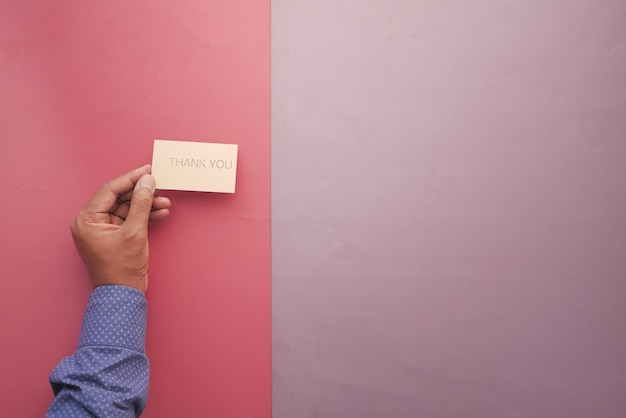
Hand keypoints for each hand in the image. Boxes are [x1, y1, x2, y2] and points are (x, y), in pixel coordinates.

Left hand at [71, 165, 170, 292]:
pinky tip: (160, 212)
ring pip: (126, 208)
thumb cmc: (122, 268)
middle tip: (159, 185)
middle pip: (118, 197)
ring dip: (146, 204)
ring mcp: (103, 229)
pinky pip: (129, 219)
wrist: (123, 294)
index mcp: (87, 220)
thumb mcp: (135, 232)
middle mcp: (91, 222)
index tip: (148, 170)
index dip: (131, 178)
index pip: (110, 190)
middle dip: (141, 193)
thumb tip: (147, 182)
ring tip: (164, 203)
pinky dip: (144, 215)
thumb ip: (141, 204)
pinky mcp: (114, 236)